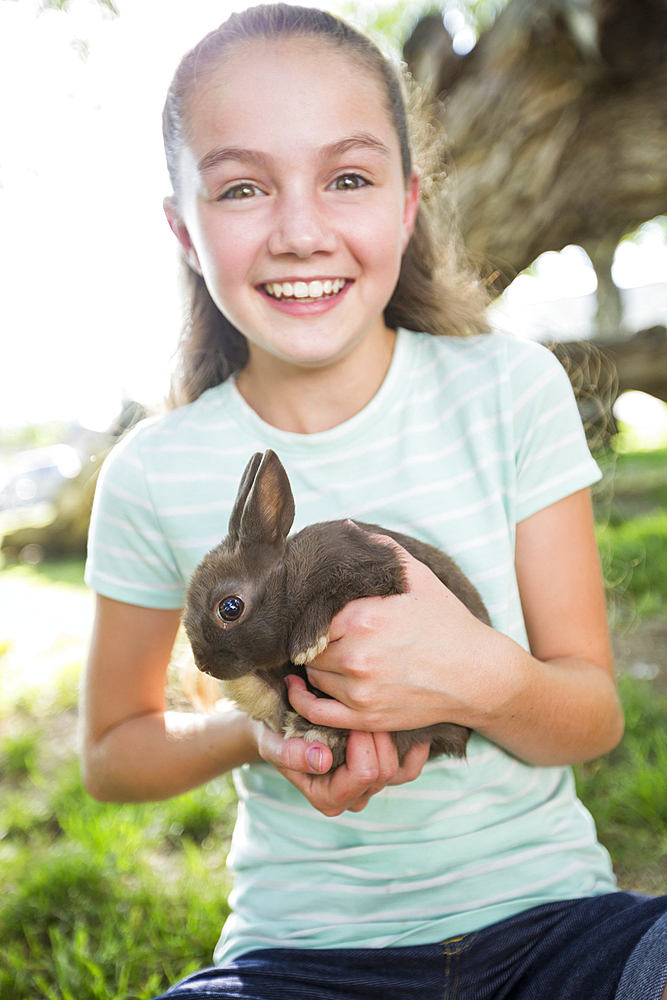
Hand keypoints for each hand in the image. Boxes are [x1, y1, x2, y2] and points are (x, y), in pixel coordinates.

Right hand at [255, 723, 429, 815]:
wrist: (281, 727)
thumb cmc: (275, 734)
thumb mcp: (272, 742)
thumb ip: (290, 754)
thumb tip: (321, 761)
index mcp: (328, 799)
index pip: (363, 774)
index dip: (362, 741)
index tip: (351, 711)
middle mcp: (352, 799)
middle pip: (384, 772)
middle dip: (376, 735)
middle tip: (364, 704)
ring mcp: (369, 788)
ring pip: (398, 769)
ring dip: (389, 737)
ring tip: (374, 710)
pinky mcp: (383, 774)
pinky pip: (410, 768)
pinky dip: (412, 749)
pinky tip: (405, 726)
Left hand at [285, 537, 493, 735]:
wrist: (478, 674)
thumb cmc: (448, 623)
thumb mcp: (419, 577)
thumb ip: (381, 550)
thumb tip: (348, 528)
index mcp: (363, 618)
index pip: (312, 616)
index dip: (315, 614)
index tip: (322, 614)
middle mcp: (357, 657)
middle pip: (309, 647)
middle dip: (316, 640)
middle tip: (331, 635)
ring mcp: (361, 692)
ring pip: (313, 676)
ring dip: (317, 666)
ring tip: (331, 656)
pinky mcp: (367, 719)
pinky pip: (316, 713)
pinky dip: (302, 700)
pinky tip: (298, 687)